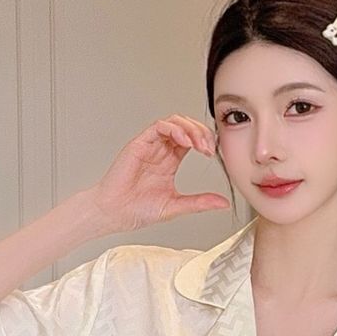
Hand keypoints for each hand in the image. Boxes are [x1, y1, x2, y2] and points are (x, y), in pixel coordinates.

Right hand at [88, 116, 231, 231]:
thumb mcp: (176, 206)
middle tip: (209, 147)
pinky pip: (158, 127)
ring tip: (199, 143)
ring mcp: (150, 145)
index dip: (206, 141)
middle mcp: (161, 150)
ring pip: (174, 122)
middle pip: (186, 126)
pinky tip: (184, 140)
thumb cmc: (136, 209)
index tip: (214, 153)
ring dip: (190, 128)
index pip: (193, 139)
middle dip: (202, 132)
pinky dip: (174, 129)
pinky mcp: (139, 144)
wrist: (114, 214)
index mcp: (170, 161)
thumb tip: (222, 203)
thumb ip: (199, 202)